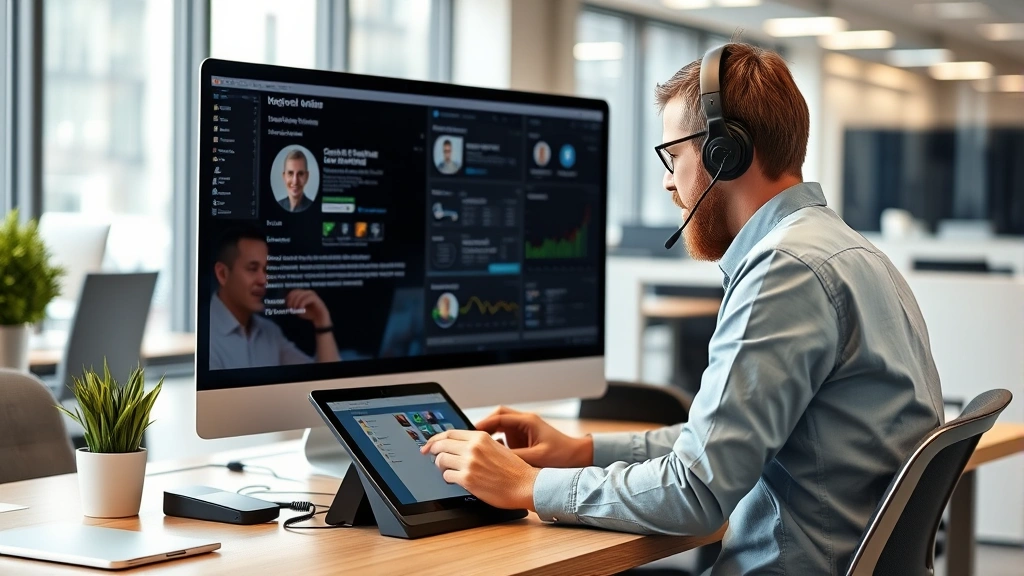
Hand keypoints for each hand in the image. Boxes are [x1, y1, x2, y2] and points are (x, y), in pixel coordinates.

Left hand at [285, 289, 330, 328]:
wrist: (320, 319)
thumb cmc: (310, 314)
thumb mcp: (299, 309)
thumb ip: (293, 305)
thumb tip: (287, 302)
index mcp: (304, 293)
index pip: (293, 292)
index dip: (289, 298)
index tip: (288, 306)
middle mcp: (308, 292)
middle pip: (296, 292)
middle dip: (291, 301)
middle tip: (291, 308)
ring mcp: (312, 295)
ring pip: (300, 295)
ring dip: (296, 302)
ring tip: (295, 309)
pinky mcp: (315, 299)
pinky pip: (306, 299)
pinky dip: (301, 304)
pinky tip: (301, 309)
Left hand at [421, 430, 538, 510]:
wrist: (525, 485)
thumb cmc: (514, 469)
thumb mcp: (496, 447)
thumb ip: (478, 444)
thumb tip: (457, 444)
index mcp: (480, 437)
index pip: (449, 433)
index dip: (436, 438)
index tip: (429, 443)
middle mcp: (473, 447)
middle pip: (441, 445)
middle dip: (432, 451)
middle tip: (429, 455)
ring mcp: (469, 463)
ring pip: (441, 460)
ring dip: (441, 466)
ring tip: (448, 470)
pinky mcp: (467, 479)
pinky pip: (447, 476)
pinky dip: (448, 478)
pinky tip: (455, 480)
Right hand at [475, 406, 592, 468]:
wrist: (577, 457)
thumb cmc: (562, 455)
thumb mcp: (537, 457)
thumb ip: (516, 457)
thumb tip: (495, 459)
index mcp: (528, 421)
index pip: (500, 417)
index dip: (483, 424)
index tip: (471, 433)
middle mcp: (524, 422)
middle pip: (497, 418)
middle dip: (483, 427)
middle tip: (471, 439)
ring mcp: (523, 430)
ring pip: (499, 427)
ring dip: (488, 436)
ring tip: (477, 448)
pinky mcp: (523, 439)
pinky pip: (504, 437)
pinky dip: (496, 444)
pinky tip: (490, 455)